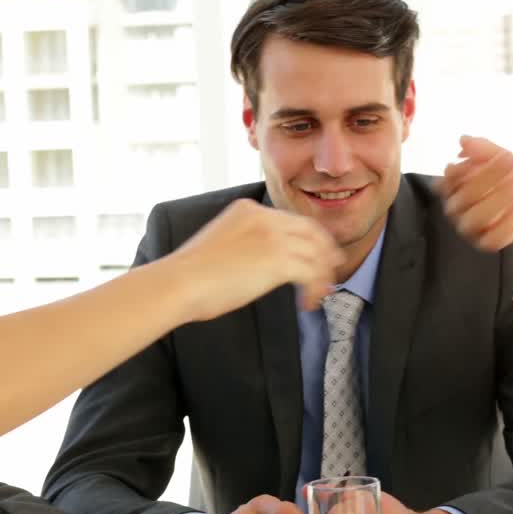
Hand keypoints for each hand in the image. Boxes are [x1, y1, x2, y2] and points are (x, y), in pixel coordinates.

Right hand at [168, 199, 343, 318]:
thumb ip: (245, 243)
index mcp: (248, 209)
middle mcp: (265, 218)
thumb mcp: (220, 243)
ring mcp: (274, 237)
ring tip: (323, 293)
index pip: (291, 220)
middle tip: (334, 268)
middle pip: (311, 232)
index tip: (316, 253)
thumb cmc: (188, 274)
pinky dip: (316, 289)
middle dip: (325, 251)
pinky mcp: (280, 260)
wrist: (178, 283)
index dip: (308, 238)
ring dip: (323, 275)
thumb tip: (259, 263)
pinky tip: (308, 304)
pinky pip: (313, 274)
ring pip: (316, 254)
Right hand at [441, 135, 512, 250]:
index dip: (477, 166)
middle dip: (491, 181)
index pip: (451, 176)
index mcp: (451, 185)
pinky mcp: (483, 242)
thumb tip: (464, 140)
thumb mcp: (501, 157)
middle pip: (465, 196)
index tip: (505, 158)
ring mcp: (467, 226)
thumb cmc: (507, 177)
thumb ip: (483, 148)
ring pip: (476, 218)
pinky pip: (491, 238)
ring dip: (501, 200)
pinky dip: (508, 223)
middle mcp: (454, 207)